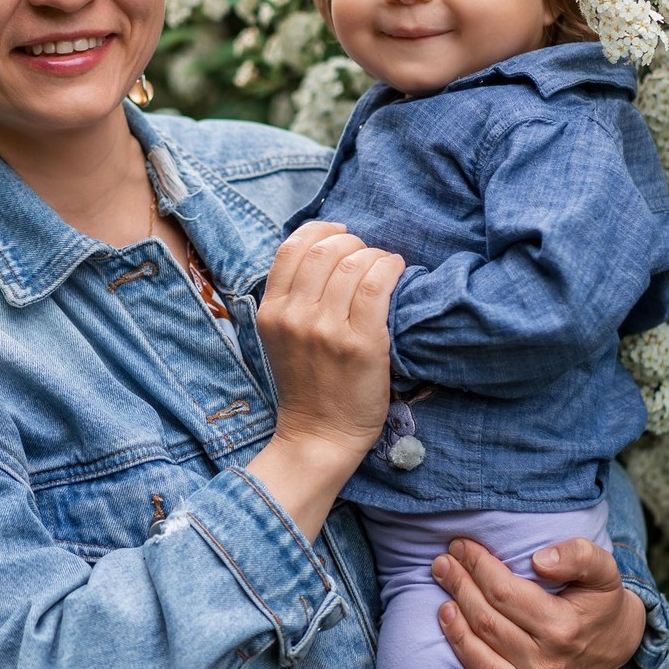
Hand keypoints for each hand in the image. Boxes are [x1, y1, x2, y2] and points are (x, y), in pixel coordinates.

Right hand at [247, 221, 403, 538]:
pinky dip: (391, 268)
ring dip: (375, 255)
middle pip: (325, 250)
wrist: (319, 436)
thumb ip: (292, 301)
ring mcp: (326, 329)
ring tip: (385, 267)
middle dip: (352, 243)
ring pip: (353, 263)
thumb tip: (323, 254)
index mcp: (271, 312)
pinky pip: (376, 285)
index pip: (291, 247)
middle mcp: (294, 316)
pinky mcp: (360, 343)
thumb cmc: (307, 388)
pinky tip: (398, 272)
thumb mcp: (281, 340)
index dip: (321, 231)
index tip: (341, 236)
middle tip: (367, 257)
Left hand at [430, 536, 644, 668]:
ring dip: (455, 634)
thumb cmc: (601, 601)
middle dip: (458, 589)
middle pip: (487, 624)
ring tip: (443, 605)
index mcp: (563, 627)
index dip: (476, 566)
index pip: (503, 592)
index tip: (460, 546)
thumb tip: (539, 560)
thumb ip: (577, 556)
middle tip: (441, 565)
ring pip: (484, 665)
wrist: (620, 643)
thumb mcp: (603, 568)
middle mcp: (550, 665)